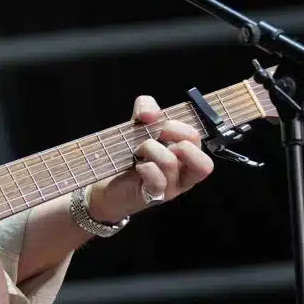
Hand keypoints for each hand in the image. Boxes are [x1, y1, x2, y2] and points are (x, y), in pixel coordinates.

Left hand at [90, 94, 215, 222]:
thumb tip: (150, 113)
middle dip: (171, 135)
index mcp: (186, 155)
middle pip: (194, 149)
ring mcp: (170, 187)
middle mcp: (183, 173)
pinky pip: (158, 181)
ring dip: (150, 149)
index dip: (179, 126)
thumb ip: (146, 108)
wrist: (107, 182)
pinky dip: (146, 168)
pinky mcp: (153, 196)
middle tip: (152, 136)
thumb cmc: (128, 154)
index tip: (159, 125)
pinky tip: (138, 166)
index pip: (196, 138)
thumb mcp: (139, 125)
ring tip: (138, 152)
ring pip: (170, 162)